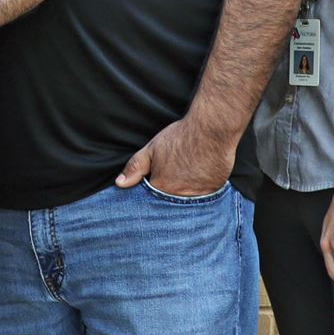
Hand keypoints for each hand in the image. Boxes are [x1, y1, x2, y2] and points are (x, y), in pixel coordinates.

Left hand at [116, 114, 237, 198]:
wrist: (212, 129)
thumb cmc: (180, 137)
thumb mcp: (152, 149)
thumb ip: (135, 167)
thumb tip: (120, 184)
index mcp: (161, 187)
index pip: (151, 201)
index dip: (152, 195)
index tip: (157, 186)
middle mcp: (179, 196)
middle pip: (170, 205)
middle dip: (168, 199)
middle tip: (174, 181)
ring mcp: (198, 195)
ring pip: (187, 203)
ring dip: (185, 196)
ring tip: (187, 180)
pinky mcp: (213, 191)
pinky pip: (205, 199)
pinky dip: (201, 193)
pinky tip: (199, 180)